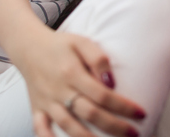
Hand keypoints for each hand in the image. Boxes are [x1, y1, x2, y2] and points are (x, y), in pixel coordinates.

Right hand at [13, 26, 144, 136]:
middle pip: (90, 114)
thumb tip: (111, 83)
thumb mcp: (82, 42)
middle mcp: (59, 90)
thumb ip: (98, 59)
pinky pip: (41, 130)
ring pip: (68, 126)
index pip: (102, 95)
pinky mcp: (37, 109)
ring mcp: (47, 102)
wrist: (29, 46)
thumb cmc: (61, 44)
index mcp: (72, 73)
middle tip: (134, 133)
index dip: (123, 106)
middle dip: (114, 126)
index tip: (140, 113)